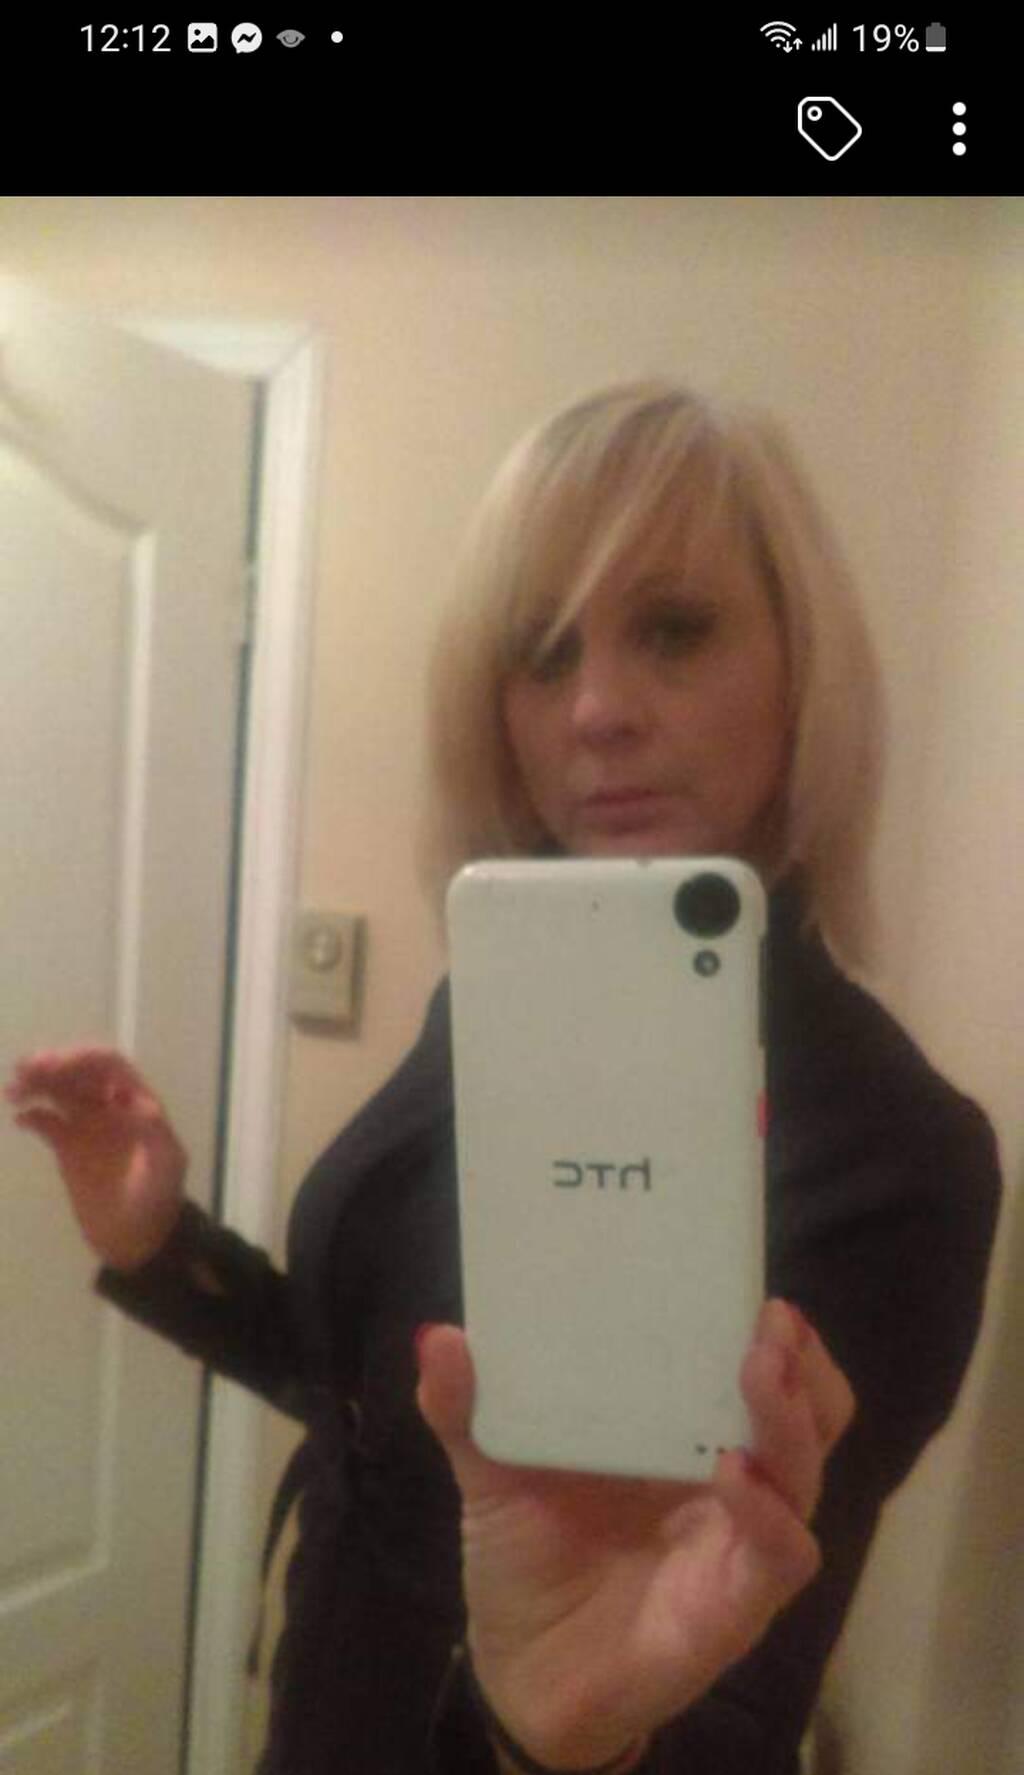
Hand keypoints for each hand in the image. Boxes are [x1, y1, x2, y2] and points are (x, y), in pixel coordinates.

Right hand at [6, 1047, 187, 1269]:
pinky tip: (20, 1119)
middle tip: (25, 1072)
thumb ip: (155, 1133)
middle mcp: (109, 1107)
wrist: (138, 1238)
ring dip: (36, 1083)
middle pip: (78, 1073)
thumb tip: (136, 1104)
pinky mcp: (68, 1148)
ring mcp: (87, 1126)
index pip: (108, 1065)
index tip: (55, 1066)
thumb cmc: (157, 1199)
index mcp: (136, 1102)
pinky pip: (46, 1121)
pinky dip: (32, 1115)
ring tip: (13, 1091)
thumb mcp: (166, 1164)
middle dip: (52, 1065)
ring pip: (58, 1092)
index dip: (81, 1059)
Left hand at [417, 1301, 853, 1771]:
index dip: (770, 1327)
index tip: (753, 1282)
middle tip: (770, 1323)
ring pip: (805, 1470)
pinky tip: (734, 1475)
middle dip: (801, 1362)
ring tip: (760, 1373)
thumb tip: (436, 1338)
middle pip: (808, 1409)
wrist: (522, 1672)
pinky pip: (782, 1553)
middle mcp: (728, 1474)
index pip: (756, 1364)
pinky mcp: (740, 1602)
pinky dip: (767, 1512)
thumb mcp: (491, 1471)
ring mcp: (741, 1537)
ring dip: (791, 1418)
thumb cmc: (524, 1554)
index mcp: (681, 1428)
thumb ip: (465, 1409)